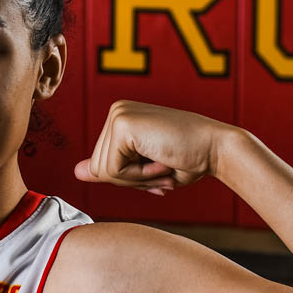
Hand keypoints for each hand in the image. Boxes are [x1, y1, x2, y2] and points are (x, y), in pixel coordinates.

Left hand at [73, 100, 237, 195]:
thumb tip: (77, 172)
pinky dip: (139, 176)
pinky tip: (161, 160)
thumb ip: (112, 170)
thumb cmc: (187, 159)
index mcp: (120, 119)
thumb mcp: (143, 170)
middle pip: (99, 168)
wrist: (216, 149)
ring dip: (138, 179)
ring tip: (163, 162)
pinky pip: (113, 170)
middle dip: (132, 181)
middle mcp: (117, 112)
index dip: (130, 179)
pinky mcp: (122, 125)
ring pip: (104, 171)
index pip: (103, 166)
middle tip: (163, 166)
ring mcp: (118, 115)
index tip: (158, 167)